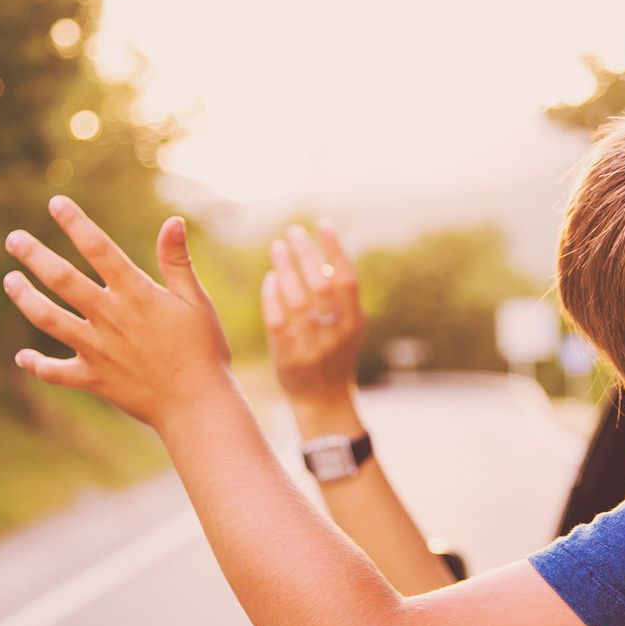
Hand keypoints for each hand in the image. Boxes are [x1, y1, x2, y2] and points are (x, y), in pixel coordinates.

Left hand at [2, 195, 233, 428]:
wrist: (197, 404)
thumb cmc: (204, 350)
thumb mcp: (196, 301)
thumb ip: (177, 262)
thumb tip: (172, 221)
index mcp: (136, 294)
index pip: (99, 249)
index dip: (75, 224)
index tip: (55, 204)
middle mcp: (110, 317)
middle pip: (62, 279)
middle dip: (34, 256)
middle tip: (13, 239)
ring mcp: (98, 349)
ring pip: (48, 319)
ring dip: (24, 298)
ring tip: (9, 281)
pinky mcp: (94, 379)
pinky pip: (56, 372)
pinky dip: (37, 364)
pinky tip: (22, 357)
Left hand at [263, 223, 364, 423]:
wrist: (324, 401)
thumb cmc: (334, 355)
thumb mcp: (348, 328)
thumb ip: (342, 297)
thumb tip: (327, 254)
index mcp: (354, 322)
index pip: (347, 279)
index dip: (335, 249)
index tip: (322, 224)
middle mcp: (336, 334)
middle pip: (321, 286)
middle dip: (306, 254)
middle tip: (293, 232)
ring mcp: (312, 347)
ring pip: (297, 301)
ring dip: (286, 269)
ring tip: (278, 248)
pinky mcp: (289, 359)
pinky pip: (278, 322)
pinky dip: (272, 298)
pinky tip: (270, 280)